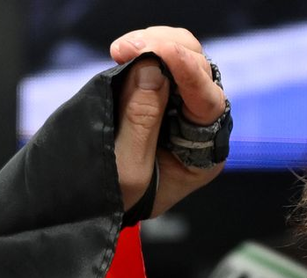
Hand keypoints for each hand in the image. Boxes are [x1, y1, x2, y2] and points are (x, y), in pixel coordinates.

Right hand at [109, 26, 226, 215]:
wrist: (97, 203)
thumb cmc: (118, 197)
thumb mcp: (129, 168)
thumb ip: (141, 120)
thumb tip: (151, 67)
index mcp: (204, 156)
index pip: (208, 104)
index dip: (187, 73)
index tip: (161, 53)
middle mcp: (201, 127)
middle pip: (201, 70)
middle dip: (167, 50)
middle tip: (125, 48)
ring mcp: (183, 107)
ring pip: (185, 57)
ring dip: (154, 44)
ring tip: (120, 50)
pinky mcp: (161, 93)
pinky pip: (162, 61)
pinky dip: (144, 49)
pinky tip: (122, 52)